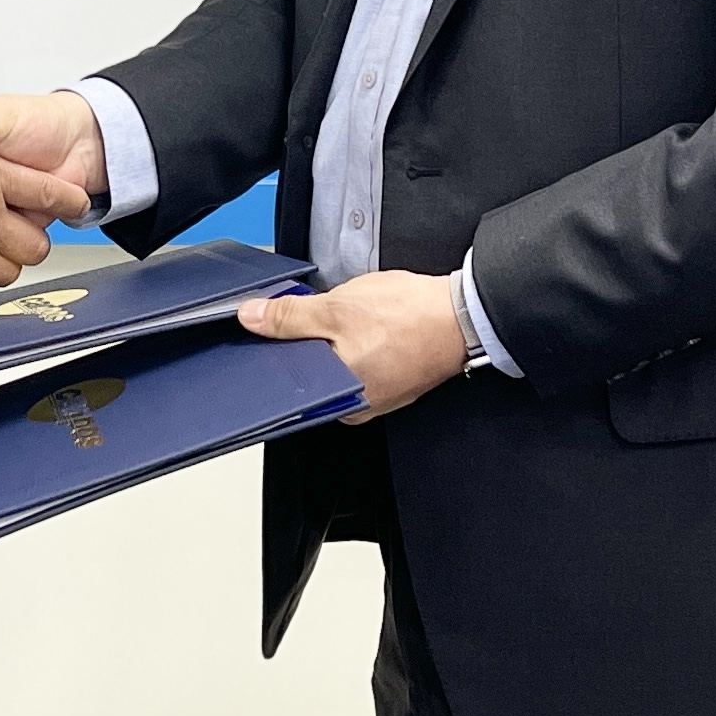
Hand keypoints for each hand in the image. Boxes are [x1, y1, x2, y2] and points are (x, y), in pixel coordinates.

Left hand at [240, 271, 468, 423]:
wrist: (464, 314)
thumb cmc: (410, 317)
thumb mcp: (337, 309)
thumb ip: (290, 317)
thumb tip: (252, 318)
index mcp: (338, 398)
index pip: (289, 380)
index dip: (275, 350)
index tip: (267, 327)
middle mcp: (356, 405)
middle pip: (311, 371)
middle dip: (305, 341)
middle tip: (317, 313)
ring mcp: (376, 393)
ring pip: (336, 363)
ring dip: (331, 338)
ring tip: (347, 315)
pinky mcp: (390, 377)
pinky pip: (359, 359)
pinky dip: (355, 340)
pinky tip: (364, 322)